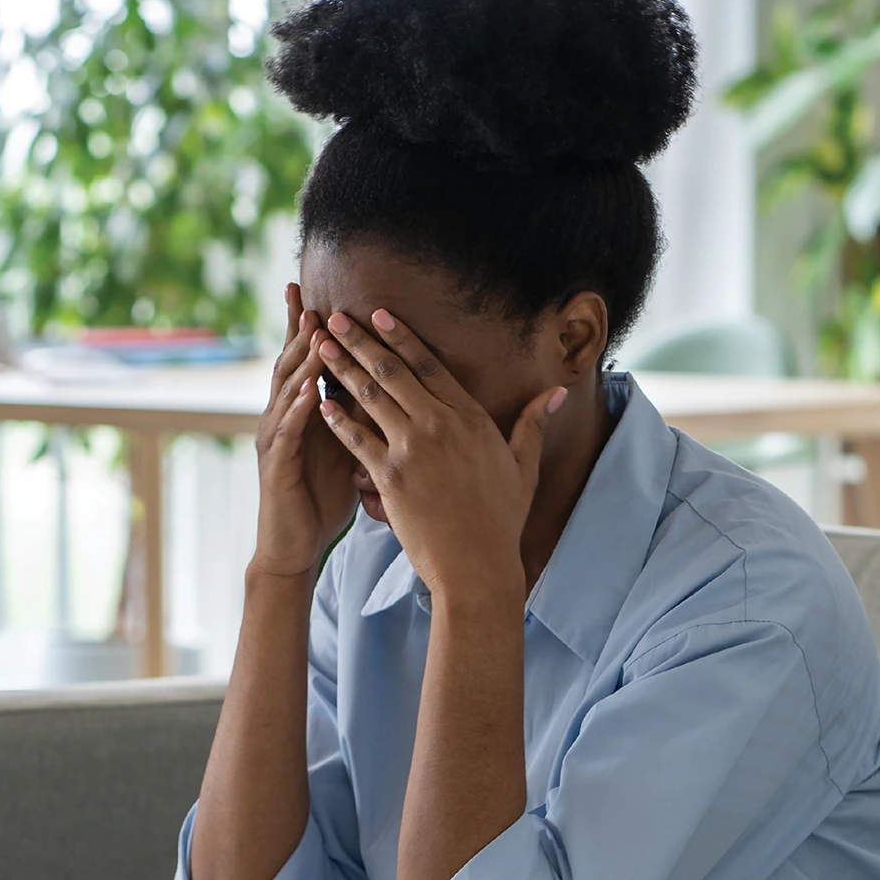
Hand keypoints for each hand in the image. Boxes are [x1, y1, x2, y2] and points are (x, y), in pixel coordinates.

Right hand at [248, 283, 358, 578]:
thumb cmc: (321, 498)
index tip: (318, 294)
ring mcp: (276, 441)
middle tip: (307, 296)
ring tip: (314, 333)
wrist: (295, 546)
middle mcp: (283, 419)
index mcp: (302, 413)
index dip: (308, 328)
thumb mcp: (345, 448)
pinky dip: (298, 410)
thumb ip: (355, 416)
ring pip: (285, 392)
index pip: (305, 361)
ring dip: (300, 362)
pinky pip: (287, 433)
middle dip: (298, 330)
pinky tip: (310, 392)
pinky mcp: (276, 467)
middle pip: (289, 365)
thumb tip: (384, 387)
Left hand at [316, 308, 564, 600]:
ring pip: (370, 397)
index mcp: (470, 417)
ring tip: (321, 345)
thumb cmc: (502, 519)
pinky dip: (337, 419)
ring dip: (342, 368)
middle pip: (392, 372)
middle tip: (337, 316)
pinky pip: (357, 440)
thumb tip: (558, 393)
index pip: (429, 365)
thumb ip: (533, 424)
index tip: (380, 313)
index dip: (401, 336)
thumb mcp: (525, 467)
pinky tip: (321, 401)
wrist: (477, 566)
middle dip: (361, 341)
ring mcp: (412, 449)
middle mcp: (439, 425)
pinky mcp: (390, 476)